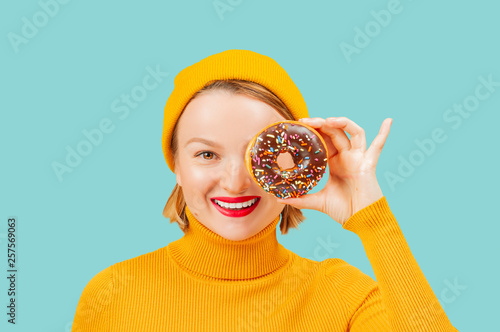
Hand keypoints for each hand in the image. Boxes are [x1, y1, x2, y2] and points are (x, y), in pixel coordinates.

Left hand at [276, 116, 392, 225]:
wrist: (360, 220)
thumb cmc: (343, 210)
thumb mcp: (318, 201)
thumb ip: (300, 199)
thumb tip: (279, 198)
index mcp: (335, 163)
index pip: (323, 140)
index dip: (313, 131)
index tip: (299, 125)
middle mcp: (347, 157)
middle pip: (335, 132)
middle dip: (321, 124)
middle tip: (305, 120)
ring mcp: (359, 158)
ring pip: (353, 132)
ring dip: (341, 123)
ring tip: (327, 120)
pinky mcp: (369, 164)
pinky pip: (378, 146)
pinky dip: (384, 133)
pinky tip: (388, 121)